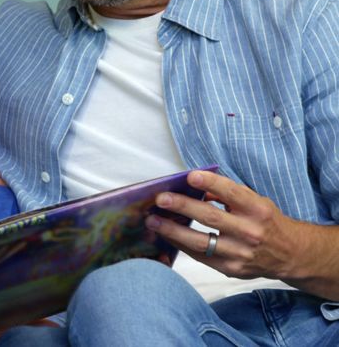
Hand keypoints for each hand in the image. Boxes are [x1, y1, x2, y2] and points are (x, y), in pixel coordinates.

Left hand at [145, 169, 300, 280]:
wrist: (291, 254)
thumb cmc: (267, 222)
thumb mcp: (255, 202)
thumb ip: (228, 194)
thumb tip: (196, 186)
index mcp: (258, 210)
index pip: (232, 194)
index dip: (211, 183)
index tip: (190, 176)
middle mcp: (250, 232)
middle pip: (211, 218)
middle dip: (182, 207)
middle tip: (161, 199)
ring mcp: (241, 253)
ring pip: (201, 242)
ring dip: (173, 231)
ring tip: (154, 221)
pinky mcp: (232, 269)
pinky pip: (201, 257)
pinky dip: (182, 245)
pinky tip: (167, 236)